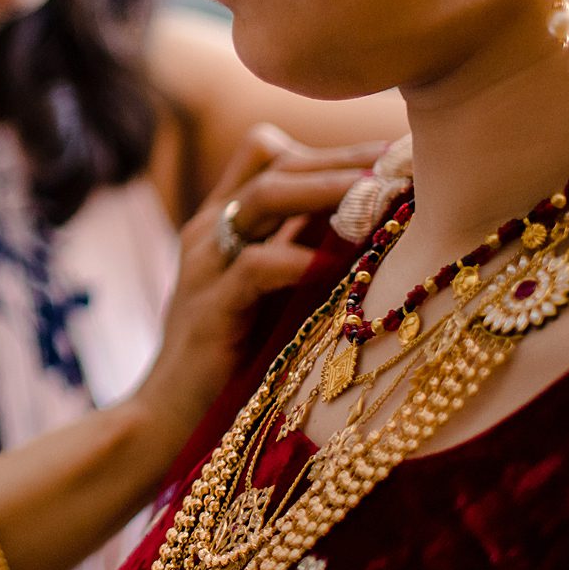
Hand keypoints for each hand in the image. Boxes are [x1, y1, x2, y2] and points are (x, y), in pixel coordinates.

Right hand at [131, 125, 392, 445]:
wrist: (165, 419)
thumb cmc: (228, 360)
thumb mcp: (266, 295)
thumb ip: (301, 254)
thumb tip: (377, 226)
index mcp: (221, 224)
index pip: (269, 153)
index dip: (331, 150)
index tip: (393, 156)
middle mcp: (208, 232)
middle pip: (276, 163)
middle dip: (344, 160)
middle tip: (403, 164)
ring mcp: (204, 266)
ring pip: (265, 197)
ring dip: (330, 189)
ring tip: (381, 195)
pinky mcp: (210, 311)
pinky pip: (258, 267)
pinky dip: (303, 259)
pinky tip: (343, 263)